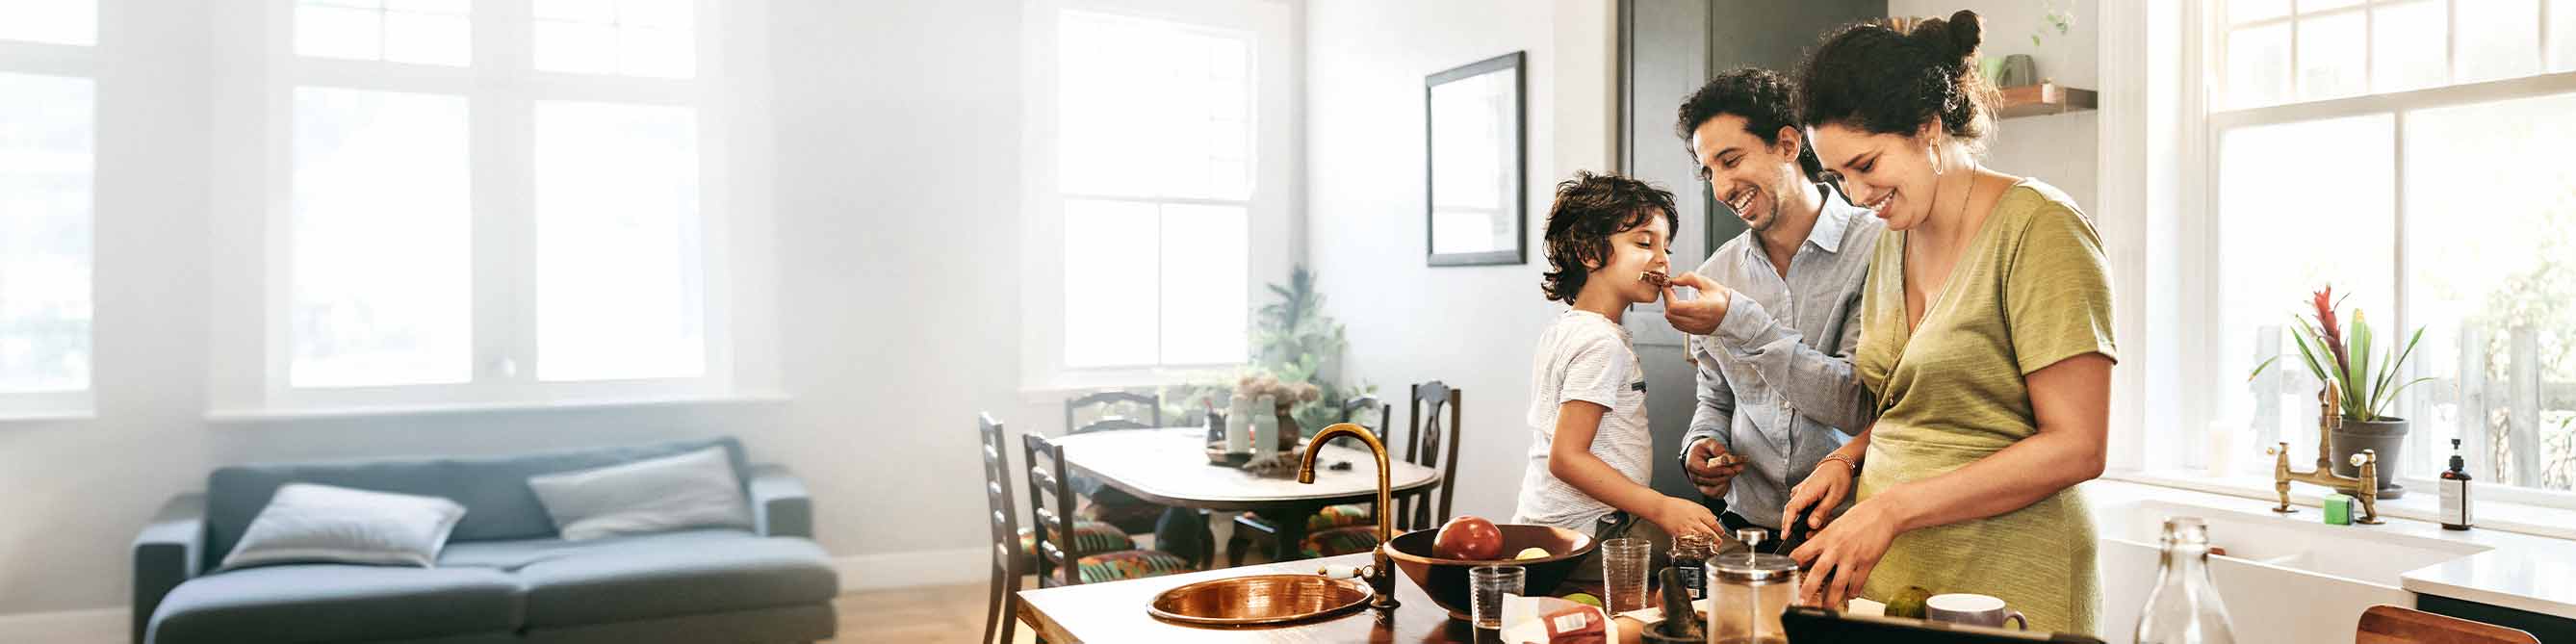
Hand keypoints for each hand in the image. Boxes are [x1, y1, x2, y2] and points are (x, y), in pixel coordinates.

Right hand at [1651, 496, 1722, 539]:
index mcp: (1698, 512)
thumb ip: (1705, 511)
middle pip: (1710, 532)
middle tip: (1719, 542)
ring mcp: (1687, 529)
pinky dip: (1696, 545)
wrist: (1660, 508)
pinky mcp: (1680, 535)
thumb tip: (1714, 518)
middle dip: (1716, 539)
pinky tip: (1699, 547)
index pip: (1713, 522)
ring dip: (1708, 544)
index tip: (1721, 532)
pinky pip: (1691, 542)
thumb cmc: (1674, 505)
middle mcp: (1694, 521)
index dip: (1719, 529)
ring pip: (1702, 539)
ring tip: (1712, 546)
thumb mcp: (1692, 504)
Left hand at [1661, 272, 1732, 334]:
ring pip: (1672, 321)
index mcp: (1700, 309)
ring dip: (1669, 308)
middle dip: (1666, 300)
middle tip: (1670, 290)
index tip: (1667, 286)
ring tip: (1674, 297)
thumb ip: (1689, 278)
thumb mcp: (1707, 283)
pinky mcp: (1694, 332)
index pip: (1674, 306)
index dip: (1667, 295)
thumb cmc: (1721, 298)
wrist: (1733, 313)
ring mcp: (1695, 328)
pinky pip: (1677, 325)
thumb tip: (1674, 279)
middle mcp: (1696, 321)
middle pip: (1670, 314)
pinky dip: (1674, 316)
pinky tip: (1679, 307)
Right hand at [1683, 438, 1746, 498]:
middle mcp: (1693, 477)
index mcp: (1692, 464)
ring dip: (1726, 482)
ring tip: (1734, 471)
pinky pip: (1717, 494)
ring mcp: (1699, 485)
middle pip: (1711, 481)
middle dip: (1727, 475)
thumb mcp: (1709, 442)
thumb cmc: (1703, 448)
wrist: (1699, 455)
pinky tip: (1728, 477)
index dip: (1719, 471)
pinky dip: (1725, 488)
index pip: (1705, 471)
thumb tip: (1726, 458)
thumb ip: (1717, 448)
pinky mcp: (1706, 490)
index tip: (1731, 468)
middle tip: (1740, 467)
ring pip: (1714, 490)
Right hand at [1781, 456, 1855, 532]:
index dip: (1786, 524)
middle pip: (1792, 513)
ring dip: (1808, 521)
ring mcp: (1800, 492)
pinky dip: (1810, 515)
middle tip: (1813, 533)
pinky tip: (1822, 515)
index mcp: (1806, 491)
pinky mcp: (1803, 494)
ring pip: (1799, 512)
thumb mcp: (1835, 496)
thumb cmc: (1838, 477)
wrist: (1838, 464)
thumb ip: (1822, 511)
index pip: (1791, 510)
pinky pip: (1802, 508)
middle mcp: (1799, 492)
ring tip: (1824, 521)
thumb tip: (1811, 525)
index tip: (1784, 536)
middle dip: (1800, 527)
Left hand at [1787, 495, 1902, 609]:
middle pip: (1818, 571)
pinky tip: (1850, 595)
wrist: (1883, 513)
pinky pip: (1859, 582)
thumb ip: (1824, 538)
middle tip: (1801, 601)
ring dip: (1832, 598)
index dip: (1793, 563)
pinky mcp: (1867, 562)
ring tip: (1827, 606)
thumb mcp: (1835, 524)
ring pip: (1839, 582)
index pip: (1802, 551)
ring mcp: (1852, 556)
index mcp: (1826, 537)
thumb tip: (1811, 548)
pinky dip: (1854, 591)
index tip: (1786, 573)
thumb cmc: (1859, 517)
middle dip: (1808, 588)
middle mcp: (1837, 548)